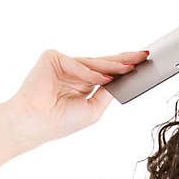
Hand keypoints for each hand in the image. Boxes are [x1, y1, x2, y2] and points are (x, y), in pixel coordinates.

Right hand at [5, 47, 148, 148]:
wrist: (34, 123)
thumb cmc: (60, 122)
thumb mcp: (92, 110)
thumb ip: (107, 94)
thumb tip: (125, 79)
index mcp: (83, 84)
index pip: (107, 73)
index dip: (125, 67)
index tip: (144, 62)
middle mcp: (74, 71)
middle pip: (103, 63)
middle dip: (125, 60)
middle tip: (144, 55)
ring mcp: (63, 63)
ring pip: (93, 63)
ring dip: (113, 65)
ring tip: (132, 66)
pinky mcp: (52, 58)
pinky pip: (77, 64)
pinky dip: (89, 73)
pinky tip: (104, 78)